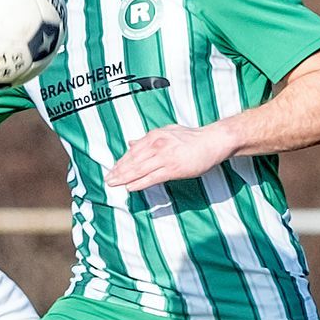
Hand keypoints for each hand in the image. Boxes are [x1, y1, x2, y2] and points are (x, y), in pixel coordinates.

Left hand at [104, 123, 234, 192]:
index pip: (132, 151)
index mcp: (154, 136)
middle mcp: (157, 145)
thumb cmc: (192, 137)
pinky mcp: (173, 168)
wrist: (212, 141)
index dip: (120, 162)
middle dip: (118, 171)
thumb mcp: (167, 132)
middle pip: (132, 161)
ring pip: (139, 170)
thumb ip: (148, 139)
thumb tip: (132, 142)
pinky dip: (139, 183)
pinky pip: (152, 178)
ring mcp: (165, 157)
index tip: (112, 170)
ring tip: (114, 184)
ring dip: (124, 178)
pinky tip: (130, 188)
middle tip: (107, 179)